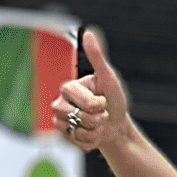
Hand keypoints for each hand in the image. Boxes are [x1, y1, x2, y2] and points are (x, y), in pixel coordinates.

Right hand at [51, 29, 129, 152]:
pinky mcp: (63, 136)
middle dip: (97, 120)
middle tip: (101, 115)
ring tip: (98, 125)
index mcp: (69, 87)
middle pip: (78, 116)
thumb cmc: (113, 101)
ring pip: (76, 130)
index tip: (103, 101)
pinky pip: (77, 143)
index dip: (98, 105)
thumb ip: (97, 58)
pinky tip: (94, 135)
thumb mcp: (109, 78)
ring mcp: (59, 120)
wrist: (117, 126)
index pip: (84, 101)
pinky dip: (91, 142)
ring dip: (94, 132)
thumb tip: (88, 33)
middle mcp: (59, 102)